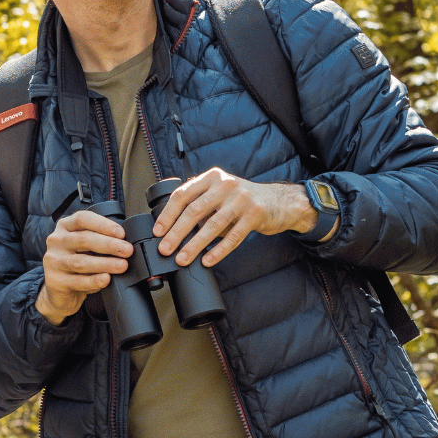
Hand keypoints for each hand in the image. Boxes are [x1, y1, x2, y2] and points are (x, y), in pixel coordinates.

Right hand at [35, 209, 132, 324]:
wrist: (60, 290)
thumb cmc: (77, 262)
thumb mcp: (85, 246)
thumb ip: (99, 240)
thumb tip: (125, 243)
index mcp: (65, 227)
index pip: (82, 219)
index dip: (103, 225)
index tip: (121, 233)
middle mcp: (56, 241)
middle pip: (83, 239)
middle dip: (109, 244)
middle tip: (127, 250)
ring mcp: (53, 261)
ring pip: (80, 261)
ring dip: (105, 263)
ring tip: (121, 265)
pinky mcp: (54, 280)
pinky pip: (77, 281)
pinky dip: (94, 280)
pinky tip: (106, 279)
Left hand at [151, 168, 321, 267]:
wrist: (279, 201)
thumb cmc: (242, 199)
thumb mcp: (219, 193)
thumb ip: (199, 203)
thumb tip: (172, 227)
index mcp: (211, 177)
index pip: (183, 194)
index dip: (168, 214)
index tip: (157, 231)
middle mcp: (225, 184)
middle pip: (194, 210)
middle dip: (176, 232)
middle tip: (165, 249)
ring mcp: (242, 199)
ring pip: (212, 225)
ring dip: (194, 245)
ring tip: (182, 258)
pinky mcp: (255, 214)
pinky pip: (233, 237)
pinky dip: (218, 251)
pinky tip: (207, 260)